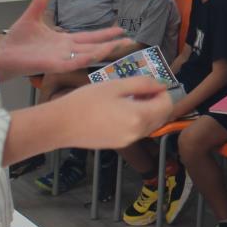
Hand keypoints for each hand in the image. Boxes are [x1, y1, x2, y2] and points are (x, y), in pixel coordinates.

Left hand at [0, 0, 126, 80]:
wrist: (2, 54)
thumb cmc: (16, 40)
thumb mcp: (32, 15)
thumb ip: (42, 0)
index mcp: (63, 40)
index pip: (89, 37)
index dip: (104, 33)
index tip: (120, 28)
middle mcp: (66, 51)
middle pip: (94, 47)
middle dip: (113, 44)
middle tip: (131, 40)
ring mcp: (62, 59)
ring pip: (88, 55)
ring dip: (104, 50)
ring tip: (121, 45)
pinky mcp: (54, 66)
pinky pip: (74, 63)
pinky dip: (87, 58)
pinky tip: (98, 53)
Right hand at [48, 76, 169, 148]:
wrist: (61, 125)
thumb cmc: (85, 101)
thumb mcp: (115, 86)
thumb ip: (141, 84)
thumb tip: (161, 84)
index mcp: (138, 117)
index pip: (166, 105)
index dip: (163, 92)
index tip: (152, 83)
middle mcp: (136, 133)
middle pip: (161, 117)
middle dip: (157, 101)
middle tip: (142, 88)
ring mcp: (128, 141)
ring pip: (150, 125)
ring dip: (149, 110)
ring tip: (131, 96)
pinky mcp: (119, 144)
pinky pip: (137, 131)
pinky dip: (138, 119)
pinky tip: (123, 108)